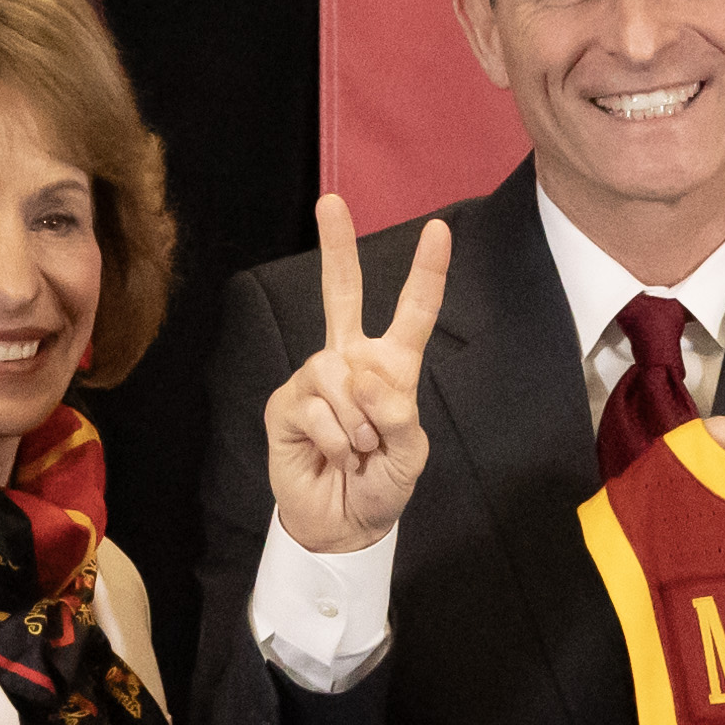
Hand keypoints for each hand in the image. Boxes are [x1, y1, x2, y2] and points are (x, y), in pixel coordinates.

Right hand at [265, 200, 450, 552]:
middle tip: (330, 202)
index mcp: (391, 367)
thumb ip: (400, 415)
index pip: (412, 313)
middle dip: (336, 247)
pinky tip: (332, 455)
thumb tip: (364, 379)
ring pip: (338, 373)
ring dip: (357, 422)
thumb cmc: (382, 483)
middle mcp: (350, 362)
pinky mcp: (286, 403)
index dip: (426, 273)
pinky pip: (317, 406)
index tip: (439, 229)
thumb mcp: (412, 453)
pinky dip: (334, 439)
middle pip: (341, 294)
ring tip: (357, 449)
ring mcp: (314, 379)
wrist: (343, 522)